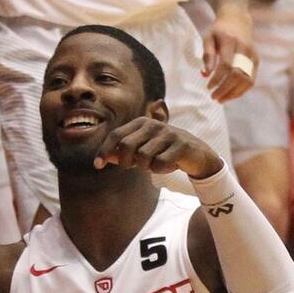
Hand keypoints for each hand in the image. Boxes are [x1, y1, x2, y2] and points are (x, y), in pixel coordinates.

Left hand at [94, 116, 223, 179]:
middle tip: (133, 167)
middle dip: (125, 162)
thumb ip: (123, 152)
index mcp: (141, 122)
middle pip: (126, 146)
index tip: (97, 165)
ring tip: (155, 164)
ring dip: (146, 167)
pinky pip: (160, 164)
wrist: (196, 154)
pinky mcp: (181, 144)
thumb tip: (105, 158)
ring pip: (143, 157)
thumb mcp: (142, 150)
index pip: (116, 135)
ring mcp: (168, 133)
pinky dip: (160, 170)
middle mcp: (153, 125)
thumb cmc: (164, 151)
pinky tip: (168, 166)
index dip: (104, 150)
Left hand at [202, 9, 256, 101]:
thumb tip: (205, 74)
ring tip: (221, 99)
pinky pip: (251, 80)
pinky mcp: (256, 60)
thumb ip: (207, 55)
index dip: (218, 78)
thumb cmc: (219, 30)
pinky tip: (231, 95)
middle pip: (238, 74)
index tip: (208, 87)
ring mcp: (252, 55)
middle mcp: (244, 48)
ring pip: (247, 80)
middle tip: (214, 97)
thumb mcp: (208, 37)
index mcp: (230, 41)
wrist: (237, 18)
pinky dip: (241, 90)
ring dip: (234, 93)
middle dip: (225, 89)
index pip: (226, 64)